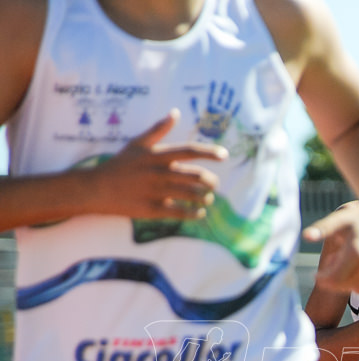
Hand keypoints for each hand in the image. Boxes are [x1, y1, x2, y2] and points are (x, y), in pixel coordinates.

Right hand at [91, 109, 226, 218]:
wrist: (96, 188)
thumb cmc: (120, 165)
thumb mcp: (137, 144)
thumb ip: (158, 129)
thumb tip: (175, 112)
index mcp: (157, 155)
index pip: (189, 151)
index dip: (209, 152)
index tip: (225, 155)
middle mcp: (159, 173)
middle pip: (196, 176)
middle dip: (211, 181)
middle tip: (214, 184)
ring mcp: (156, 192)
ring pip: (191, 195)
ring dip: (205, 198)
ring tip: (208, 198)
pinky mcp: (152, 209)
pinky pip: (180, 213)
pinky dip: (194, 214)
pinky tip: (200, 213)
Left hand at [303, 192, 358, 293]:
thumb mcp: (339, 220)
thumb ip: (322, 229)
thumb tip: (305, 236)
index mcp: (357, 251)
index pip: (334, 279)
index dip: (322, 279)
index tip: (315, 274)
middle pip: (342, 284)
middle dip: (333, 277)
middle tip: (334, 259)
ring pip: (353, 287)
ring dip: (345, 278)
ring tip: (346, 259)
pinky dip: (357, 280)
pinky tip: (357, 264)